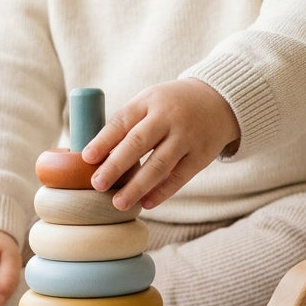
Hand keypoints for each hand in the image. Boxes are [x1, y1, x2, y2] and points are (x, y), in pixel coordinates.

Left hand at [83, 79, 239, 210]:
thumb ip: (126, 124)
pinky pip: (179, 177)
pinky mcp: (201, 156)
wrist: (219, 101)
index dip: (103, 140)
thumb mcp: (150, 103)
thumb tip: (95, 158)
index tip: (86, 158)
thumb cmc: (172, 106)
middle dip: (116, 165)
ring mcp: (187, 137)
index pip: (123, 121)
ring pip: (159, 164)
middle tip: (97, 185)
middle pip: (139, 143)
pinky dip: (162, 192)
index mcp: (149, 102)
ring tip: (118, 203)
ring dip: (137, 186)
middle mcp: (169, 118)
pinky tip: (146, 203)